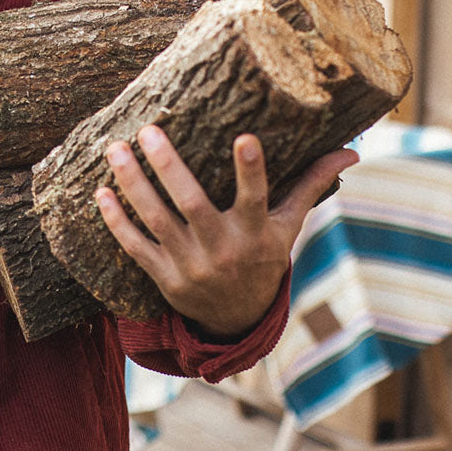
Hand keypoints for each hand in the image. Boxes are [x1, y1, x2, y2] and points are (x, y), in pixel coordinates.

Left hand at [95, 126, 358, 337]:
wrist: (237, 320)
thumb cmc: (264, 259)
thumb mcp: (288, 226)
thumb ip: (310, 185)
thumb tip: (350, 151)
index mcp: (256, 233)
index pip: (256, 197)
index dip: (250, 170)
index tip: (244, 137)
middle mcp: (222, 249)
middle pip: (192, 204)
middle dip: (168, 167)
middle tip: (148, 130)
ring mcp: (190, 265)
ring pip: (156, 221)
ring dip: (133, 185)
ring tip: (115, 150)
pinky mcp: (163, 277)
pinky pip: (135, 246)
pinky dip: (117, 221)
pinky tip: (100, 191)